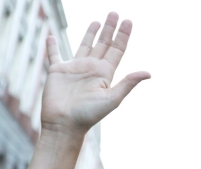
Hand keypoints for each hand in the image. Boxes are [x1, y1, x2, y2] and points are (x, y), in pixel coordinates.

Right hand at [40, 13, 148, 134]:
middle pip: (104, 44)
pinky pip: (54, 55)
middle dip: (110, 29)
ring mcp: (75, 69)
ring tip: (98, 21)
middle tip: (115, 13)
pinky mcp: (57, 71)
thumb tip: (148, 73)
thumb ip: (128, 83)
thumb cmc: (89, 115)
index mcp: (105, 74)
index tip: (128, 21)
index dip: (123, 35)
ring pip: (85, 46)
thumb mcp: (112, 99)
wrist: (65, 124)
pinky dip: (52, 46)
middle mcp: (92, 69)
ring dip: (91, 33)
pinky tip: (51, 37)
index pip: (117, 50)